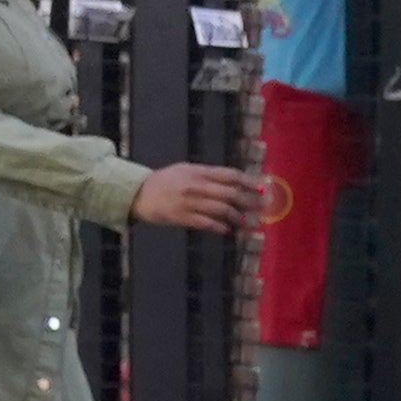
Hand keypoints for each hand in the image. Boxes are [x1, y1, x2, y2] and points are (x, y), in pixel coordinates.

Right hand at [130, 161, 259, 236]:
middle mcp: (195, 185)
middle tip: (261, 207)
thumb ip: (209, 175)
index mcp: (198, 171)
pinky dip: (219, 227)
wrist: (138, 193)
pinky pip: (205, 223)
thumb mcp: (186, 170)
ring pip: (220, 210)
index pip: (230, 175)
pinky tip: (227, 230)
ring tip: (246, 222)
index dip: (249, 182)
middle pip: (229, 193)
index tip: (262, 188)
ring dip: (237, 217)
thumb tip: (235, 181)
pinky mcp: (181, 217)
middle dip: (249, 201)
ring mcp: (189, 202)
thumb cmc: (166, 181)